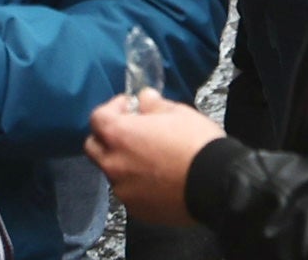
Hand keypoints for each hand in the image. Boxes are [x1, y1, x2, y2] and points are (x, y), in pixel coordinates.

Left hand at [88, 92, 225, 228]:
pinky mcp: (135, 208)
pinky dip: (137, 182)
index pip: (97, 117)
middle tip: (131, 131)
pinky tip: (160, 179)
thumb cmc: (196, 142)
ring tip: (151, 158)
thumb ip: (155, 106)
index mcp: (121, 136)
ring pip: (112, 171)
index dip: (112, 107)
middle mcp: (113, 164)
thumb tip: (144, 98)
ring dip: (123, 160)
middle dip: (107, 136)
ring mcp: (122, 189)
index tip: (130, 105)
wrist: (214, 183)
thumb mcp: (179, 113)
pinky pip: (129, 190)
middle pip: (93, 147)